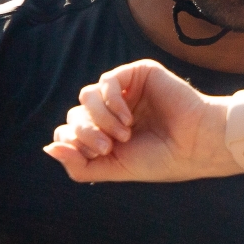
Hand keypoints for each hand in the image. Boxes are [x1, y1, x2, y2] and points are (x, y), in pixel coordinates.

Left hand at [43, 60, 238, 183]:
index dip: (75, 142)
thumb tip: (48, 149)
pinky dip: (111, 101)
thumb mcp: (113, 169)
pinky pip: (107, 80)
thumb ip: (78, 164)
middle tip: (110, 146)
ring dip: (100, 118)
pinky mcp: (137, 74)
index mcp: (107, 132)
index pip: (70, 130)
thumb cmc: (160, 159)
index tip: (100, 154)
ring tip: (123, 132)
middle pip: (75, 113)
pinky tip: (128, 117)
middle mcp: (113, 110)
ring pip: (86, 96)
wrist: (195, 145)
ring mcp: (125, 91)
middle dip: (87, 132)